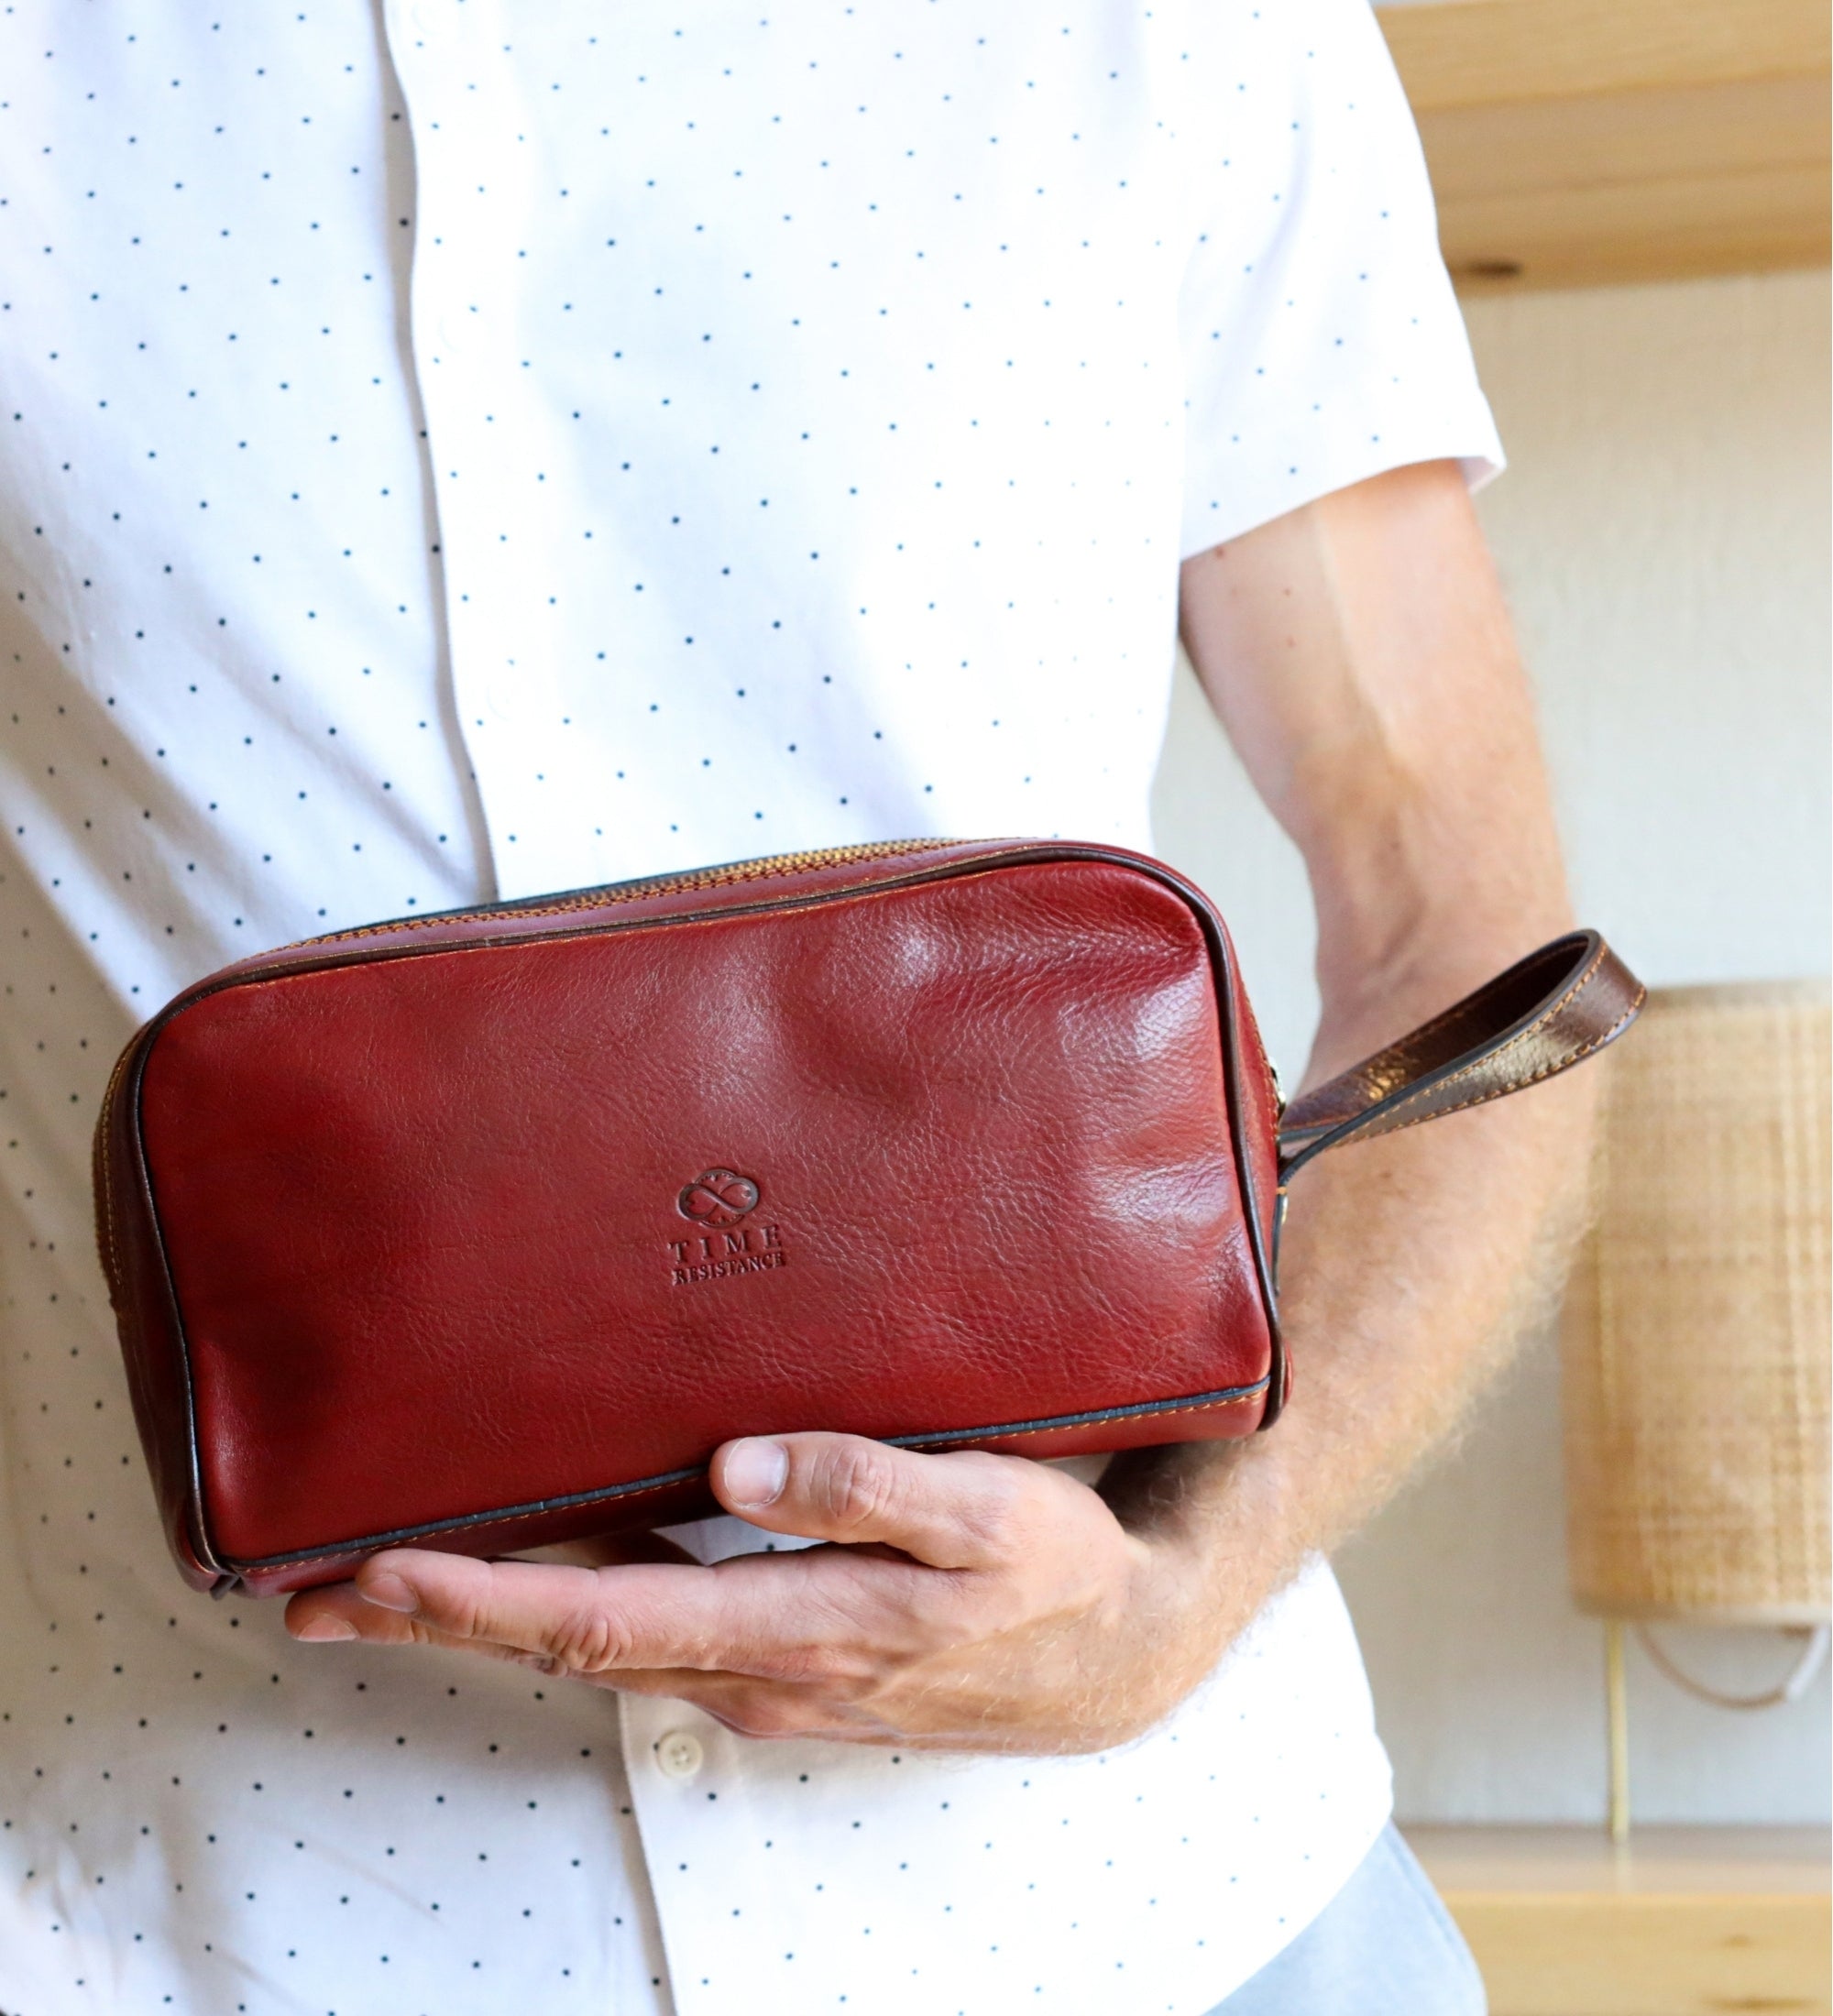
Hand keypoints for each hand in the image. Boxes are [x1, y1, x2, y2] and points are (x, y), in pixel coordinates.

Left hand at [283, 1433, 1239, 1752]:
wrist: (1113, 1656)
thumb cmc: (1050, 1575)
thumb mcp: (981, 1514)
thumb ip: (860, 1485)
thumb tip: (737, 1467)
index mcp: (793, 1631)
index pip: (601, 1618)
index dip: (481, 1599)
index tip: (378, 1575)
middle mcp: (754, 1667)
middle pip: (567, 1644)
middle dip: (441, 1619)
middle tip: (319, 1587)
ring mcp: (763, 1671)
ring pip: (598, 1643)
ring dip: (491, 1618)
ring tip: (394, 1582)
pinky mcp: (780, 1654)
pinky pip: (646, 1633)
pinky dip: (567, 1610)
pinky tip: (543, 1572)